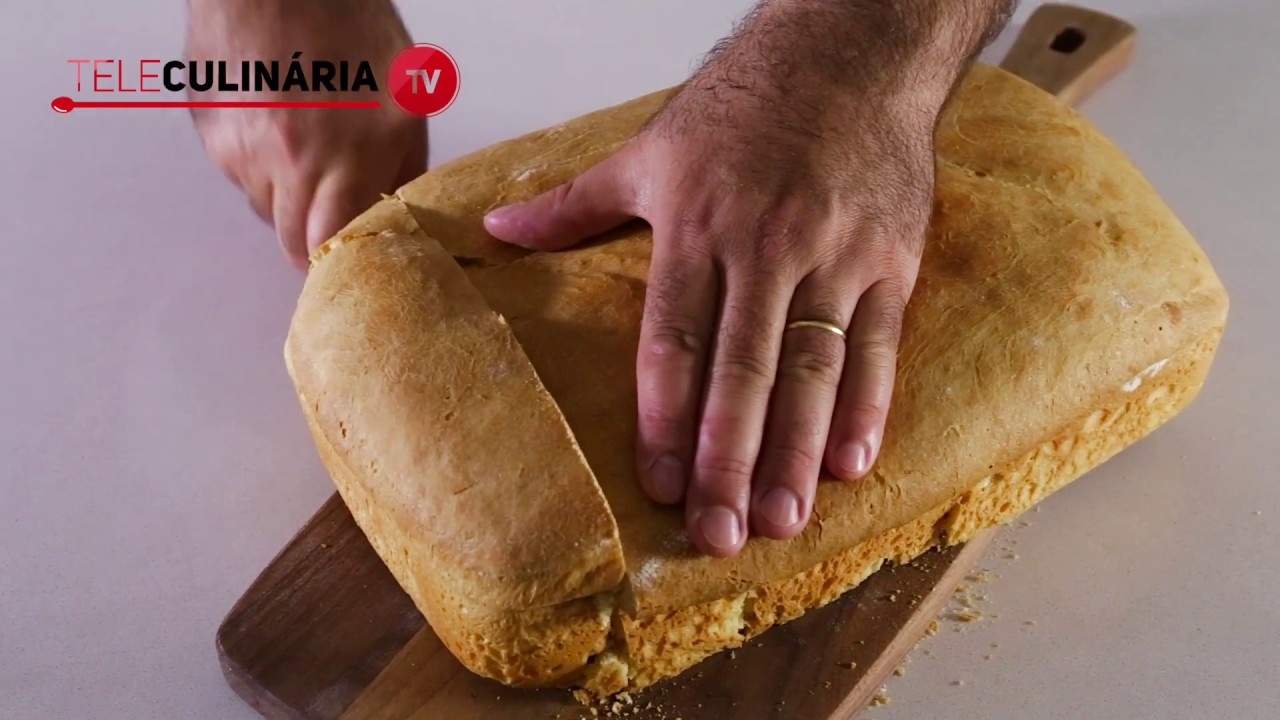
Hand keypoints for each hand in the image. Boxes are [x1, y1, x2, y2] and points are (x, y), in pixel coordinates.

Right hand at [185, 0, 425, 268]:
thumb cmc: (347, 20)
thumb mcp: (405, 94)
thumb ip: (406, 164)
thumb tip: (401, 210)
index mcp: (348, 156)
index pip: (334, 246)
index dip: (342, 259)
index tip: (353, 258)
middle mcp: (291, 162)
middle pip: (292, 241)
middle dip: (313, 238)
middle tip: (330, 219)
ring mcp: (242, 149)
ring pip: (264, 206)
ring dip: (286, 195)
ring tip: (305, 147)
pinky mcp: (208, 132)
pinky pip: (237, 171)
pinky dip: (257, 161)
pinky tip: (275, 119)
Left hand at [486, 1, 1010, 556]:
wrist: (849, 51)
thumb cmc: (744, 105)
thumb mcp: (648, 149)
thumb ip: (574, 204)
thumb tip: (497, 232)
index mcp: (697, 225)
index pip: (676, 341)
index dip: (665, 417)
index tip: (658, 483)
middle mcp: (766, 246)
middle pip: (743, 370)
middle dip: (728, 459)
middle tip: (718, 534)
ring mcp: (835, 254)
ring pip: (814, 367)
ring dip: (797, 451)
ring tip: (782, 520)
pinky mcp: (892, 257)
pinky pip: (881, 342)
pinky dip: (870, 404)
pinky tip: (853, 462)